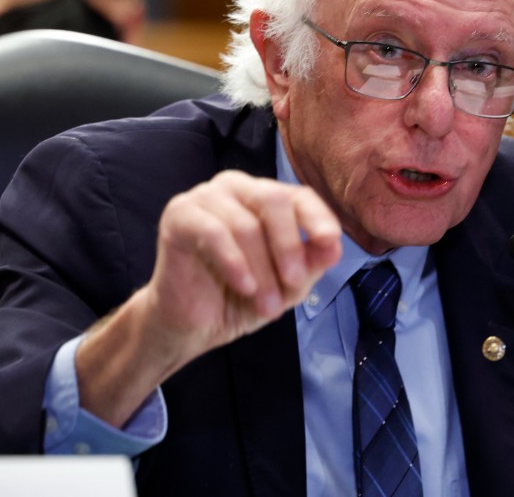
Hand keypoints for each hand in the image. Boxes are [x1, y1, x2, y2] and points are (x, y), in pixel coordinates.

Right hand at [75, 170, 340, 425]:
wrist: (193, 325)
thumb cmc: (242, 296)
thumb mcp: (287, 285)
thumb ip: (311, 263)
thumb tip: (334, 246)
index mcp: (265, 198)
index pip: (300, 196)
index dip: (318, 218)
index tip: (330, 243)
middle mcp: (237, 188)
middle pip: (273, 200)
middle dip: (288, 246)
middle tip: (294, 284)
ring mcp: (205, 198)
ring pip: (244, 224)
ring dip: (261, 270)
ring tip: (268, 306)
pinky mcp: (179, 216)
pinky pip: (213, 232)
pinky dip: (234, 262)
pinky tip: (244, 287)